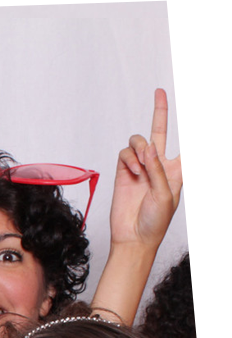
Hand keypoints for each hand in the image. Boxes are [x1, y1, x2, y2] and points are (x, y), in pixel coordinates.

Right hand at [109, 88, 225, 249]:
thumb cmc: (155, 222)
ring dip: (141, 149)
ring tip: (142, 166)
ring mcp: (140, 168)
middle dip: (159, 111)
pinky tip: (133, 171)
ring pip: (139, 141)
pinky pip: (125, 154)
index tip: (223, 111)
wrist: (133, 237)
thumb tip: (147, 147)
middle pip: (161, 131)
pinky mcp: (123, 173)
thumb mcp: (167, 195)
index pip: (197, 145)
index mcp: (178, 171)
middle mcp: (158, 165)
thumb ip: (159, 169)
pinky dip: (129, 159)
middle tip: (159, 91)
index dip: (210, 128)